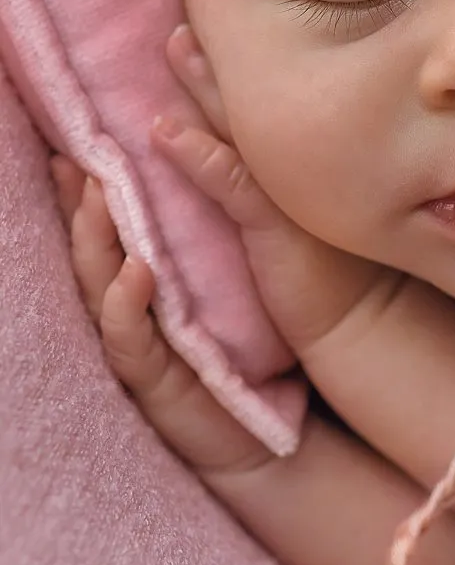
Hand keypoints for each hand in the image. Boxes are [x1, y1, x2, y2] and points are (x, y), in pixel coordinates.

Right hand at [49, 153, 274, 478]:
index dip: (89, 184)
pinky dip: (128, 306)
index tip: (78, 137)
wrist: (272, 427)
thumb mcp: (242, 267)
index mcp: (152, 277)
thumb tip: (206, 157)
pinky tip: (136, 272)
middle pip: (92, 249)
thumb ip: (220, 215)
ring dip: (95, 242)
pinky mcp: (155, 381)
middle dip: (77, 205)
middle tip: (71, 157)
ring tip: (96, 196)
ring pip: (100, 286)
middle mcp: (135, 308)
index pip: (114, 225)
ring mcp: (140, 345)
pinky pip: (131, 339)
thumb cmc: (257, 341)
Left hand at [149, 25, 397, 358]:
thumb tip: (288, 137)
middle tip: (192, 9)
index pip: (272, 101)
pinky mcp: (274, 225)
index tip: (218, 18)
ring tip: (175, 45)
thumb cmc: (343, 271)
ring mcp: (288, 191)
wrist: (366, 319)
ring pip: (238, 127)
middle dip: (218, 56)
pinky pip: (229, 181)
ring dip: (203, 87)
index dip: (242, 62)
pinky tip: (166, 130)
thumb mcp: (322, 211)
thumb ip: (306, 170)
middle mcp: (301, 165)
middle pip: (251, 101)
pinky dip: (197, 155)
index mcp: (309, 159)